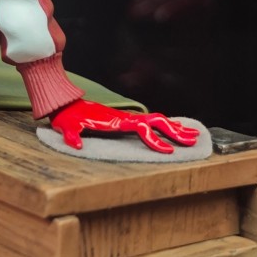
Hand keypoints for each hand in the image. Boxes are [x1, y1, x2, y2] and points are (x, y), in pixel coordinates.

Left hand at [47, 98, 199, 154]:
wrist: (64, 106)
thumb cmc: (67, 117)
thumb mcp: (67, 127)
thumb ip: (72, 136)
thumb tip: (76, 144)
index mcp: (115, 121)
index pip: (141, 129)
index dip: (155, 140)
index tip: (168, 150)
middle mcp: (124, 118)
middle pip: (156, 121)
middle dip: (175, 131)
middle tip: (192, 140)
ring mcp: (125, 118)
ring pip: (155, 121)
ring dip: (174, 128)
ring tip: (192, 135)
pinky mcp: (124, 120)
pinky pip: (148, 123)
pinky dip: (164, 126)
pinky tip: (173, 131)